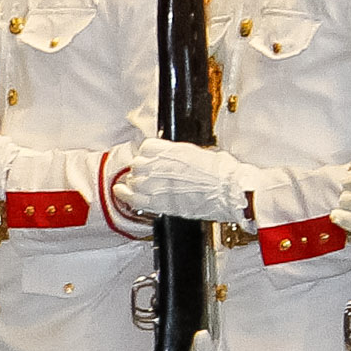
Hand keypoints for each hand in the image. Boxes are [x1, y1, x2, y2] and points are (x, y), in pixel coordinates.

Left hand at [118, 137, 252, 222]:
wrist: (230, 192)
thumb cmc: (223, 173)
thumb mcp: (201, 153)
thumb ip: (182, 155)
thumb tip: (178, 157)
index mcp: (172, 149)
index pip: (146, 147)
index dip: (147, 155)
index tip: (150, 159)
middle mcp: (161, 165)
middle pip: (138, 164)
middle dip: (141, 170)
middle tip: (148, 176)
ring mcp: (159, 184)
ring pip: (134, 180)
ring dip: (134, 183)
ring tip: (136, 186)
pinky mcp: (161, 203)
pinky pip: (134, 199)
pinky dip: (125, 196)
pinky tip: (120, 193)